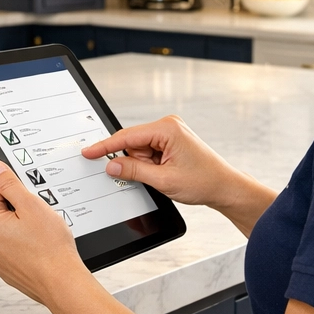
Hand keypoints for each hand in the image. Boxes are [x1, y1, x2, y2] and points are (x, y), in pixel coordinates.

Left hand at [0, 160, 86, 306]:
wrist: (62, 283)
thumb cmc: (51, 249)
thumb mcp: (31, 205)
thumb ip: (9, 184)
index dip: (15, 189)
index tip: (29, 198)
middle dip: (19, 210)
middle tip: (39, 219)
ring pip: (7, 229)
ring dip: (22, 227)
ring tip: (41, 235)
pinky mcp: (5, 269)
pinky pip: (12, 247)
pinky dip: (24, 244)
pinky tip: (39, 248)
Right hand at [81, 115, 235, 207]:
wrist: (224, 187)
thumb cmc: (204, 181)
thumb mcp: (163, 180)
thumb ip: (133, 170)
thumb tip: (111, 165)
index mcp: (167, 129)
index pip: (127, 136)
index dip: (105, 146)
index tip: (88, 152)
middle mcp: (168, 126)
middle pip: (133, 143)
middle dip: (134, 162)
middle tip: (153, 176)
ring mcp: (170, 132)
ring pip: (139, 150)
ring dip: (145, 166)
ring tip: (164, 176)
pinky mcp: (170, 141)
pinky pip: (148, 152)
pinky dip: (150, 165)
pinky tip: (164, 173)